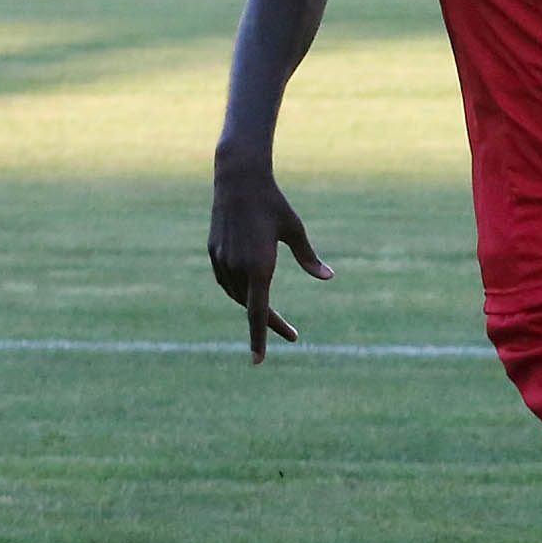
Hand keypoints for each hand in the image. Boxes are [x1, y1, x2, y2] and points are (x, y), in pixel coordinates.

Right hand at [206, 161, 331, 362]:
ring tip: (272, 315)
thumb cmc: (273, 204)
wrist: (238, 180)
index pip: (258, 313)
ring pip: (236, 295)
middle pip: (251, 308)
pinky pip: (225, 281)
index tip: (258, 361)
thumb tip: (328, 277)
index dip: (260, 338)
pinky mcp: (213, 252)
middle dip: (269, 324)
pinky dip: (238, 291)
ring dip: (252, 307)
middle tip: (292, 334)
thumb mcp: (296, 231)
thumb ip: (309, 258)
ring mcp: (222, 260)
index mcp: (259, 267)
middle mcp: (237, 268)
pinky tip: (248, 292)